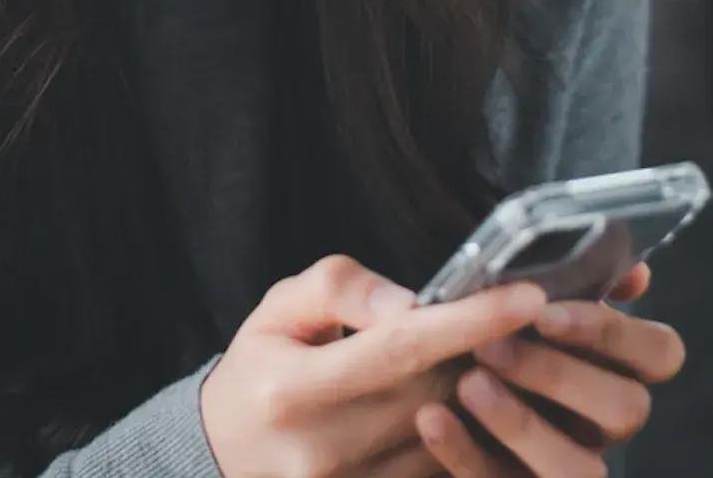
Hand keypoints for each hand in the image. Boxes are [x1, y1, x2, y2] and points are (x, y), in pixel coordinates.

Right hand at [200, 254, 547, 477]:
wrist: (222, 453)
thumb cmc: (259, 367)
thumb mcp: (278, 308)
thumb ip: (340, 290)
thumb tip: (410, 302)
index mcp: (295, 389)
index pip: (400, 349)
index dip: (468, 322)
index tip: (525, 297)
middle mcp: (324, 451)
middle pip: (434, 395)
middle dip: (488, 354)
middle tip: (527, 319)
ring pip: (447, 442)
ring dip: (485, 399)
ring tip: (507, 361)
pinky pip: (437, 476)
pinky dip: (466, 441)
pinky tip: (479, 409)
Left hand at [413, 265, 686, 475]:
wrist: (401, 393)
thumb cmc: (467, 334)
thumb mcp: (497, 302)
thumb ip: (552, 284)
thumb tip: (629, 272)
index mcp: (607, 364)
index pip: (658, 353)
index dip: (615, 334)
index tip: (545, 311)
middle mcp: (598, 419)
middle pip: (626, 408)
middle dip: (558, 374)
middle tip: (488, 347)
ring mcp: (565, 461)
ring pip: (583, 467)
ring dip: (524, 424)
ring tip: (466, 384)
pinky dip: (468, 453)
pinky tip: (432, 418)